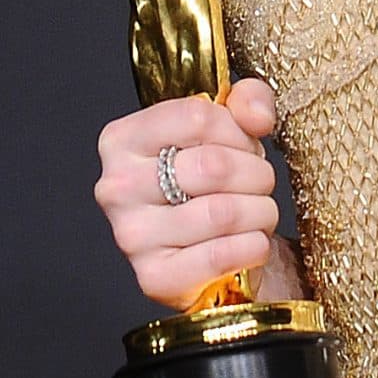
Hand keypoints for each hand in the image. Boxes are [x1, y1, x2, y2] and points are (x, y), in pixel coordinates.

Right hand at [94, 79, 281, 308]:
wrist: (215, 259)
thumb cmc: (217, 187)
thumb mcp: (231, 128)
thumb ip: (248, 100)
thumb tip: (258, 116)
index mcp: (123, 140)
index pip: (196, 117)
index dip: (238, 131)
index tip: (245, 146)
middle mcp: (116, 187)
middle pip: (212, 166)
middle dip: (256, 174)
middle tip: (260, 183)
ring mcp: (131, 236)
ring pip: (222, 212)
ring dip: (260, 212)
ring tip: (258, 212)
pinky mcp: (155, 278)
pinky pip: (223, 255)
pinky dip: (254, 246)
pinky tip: (251, 242)